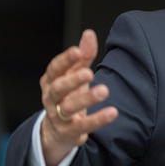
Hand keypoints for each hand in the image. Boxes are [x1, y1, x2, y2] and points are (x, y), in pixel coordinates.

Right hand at [39, 30, 117, 165]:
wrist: (58, 130)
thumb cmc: (69, 95)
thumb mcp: (75, 74)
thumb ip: (83, 56)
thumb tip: (89, 33)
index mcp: (51, 81)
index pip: (55, 68)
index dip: (66, 59)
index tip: (78, 51)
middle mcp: (52, 98)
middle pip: (58, 88)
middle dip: (73, 80)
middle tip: (89, 73)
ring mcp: (59, 116)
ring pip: (68, 107)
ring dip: (86, 99)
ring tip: (104, 90)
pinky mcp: (70, 132)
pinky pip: (84, 126)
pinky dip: (98, 119)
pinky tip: (112, 112)